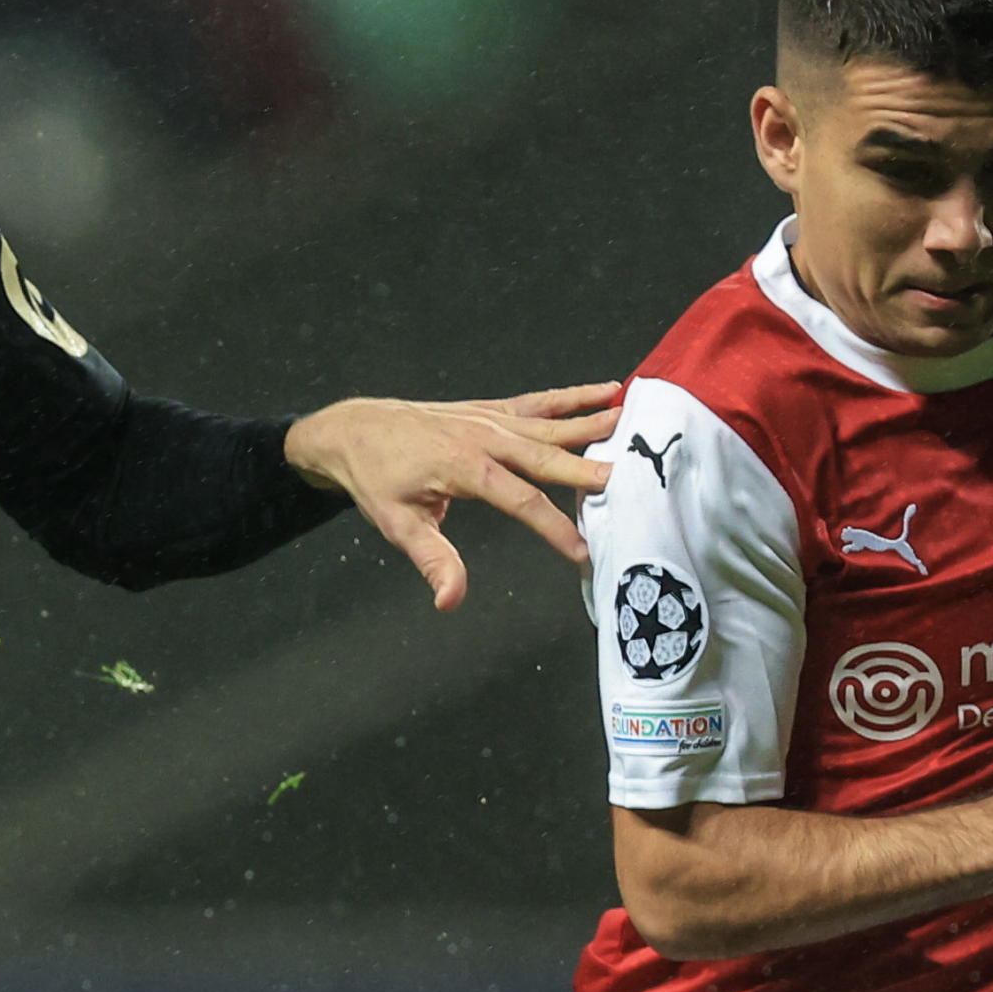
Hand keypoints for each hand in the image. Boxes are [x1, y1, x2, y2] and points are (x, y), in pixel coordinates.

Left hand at [285, 387, 622, 605]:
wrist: (355, 430)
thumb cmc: (377, 479)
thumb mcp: (397, 525)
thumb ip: (433, 560)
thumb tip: (450, 599)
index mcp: (465, 467)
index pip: (522, 502)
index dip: (555, 529)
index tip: (584, 552)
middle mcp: (485, 437)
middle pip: (548, 457)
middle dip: (591, 470)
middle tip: (634, 479)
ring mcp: (492, 419)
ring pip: (553, 424)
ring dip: (596, 425)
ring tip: (638, 423)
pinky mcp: (493, 410)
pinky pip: (542, 403)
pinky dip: (575, 397)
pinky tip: (609, 392)